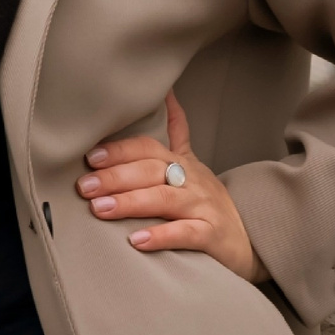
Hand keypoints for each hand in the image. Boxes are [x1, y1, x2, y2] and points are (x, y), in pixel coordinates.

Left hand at [77, 91, 266, 283]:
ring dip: (130, 202)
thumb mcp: (193, 164)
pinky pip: (185, 233)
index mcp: (182, 163)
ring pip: (164, 199)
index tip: (90, 157)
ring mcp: (203, 206)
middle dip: (115, 176)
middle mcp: (192, 180)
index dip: (119, 151)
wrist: (250, 239)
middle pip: (151, 171)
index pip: (148, 149)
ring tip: (100, 209)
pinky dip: (161, 236)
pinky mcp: (212, 234)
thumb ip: (176, 132)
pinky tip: (137, 240)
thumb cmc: (209, 201)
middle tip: (84, 187)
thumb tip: (167, 94)